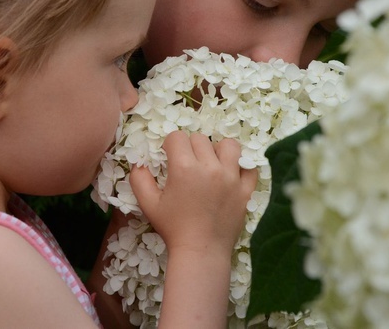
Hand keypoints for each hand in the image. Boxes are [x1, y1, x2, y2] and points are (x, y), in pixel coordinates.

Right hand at [130, 131, 257, 254]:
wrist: (201, 252)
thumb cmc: (173, 228)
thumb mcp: (148, 204)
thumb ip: (139, 180)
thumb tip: (138, 163)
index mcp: (184, 168)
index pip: (177, 137)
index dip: (170, 145)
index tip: (170, 157)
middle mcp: (210, 168)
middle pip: (200, 139)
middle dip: (190, 148)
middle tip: (187, 165)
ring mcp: (231, 178)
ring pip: (228, 146)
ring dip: (217, 150)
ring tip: (211, 164)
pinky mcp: (246, 190)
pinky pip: (250, 167)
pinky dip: (241, 167)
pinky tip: (231, 174)